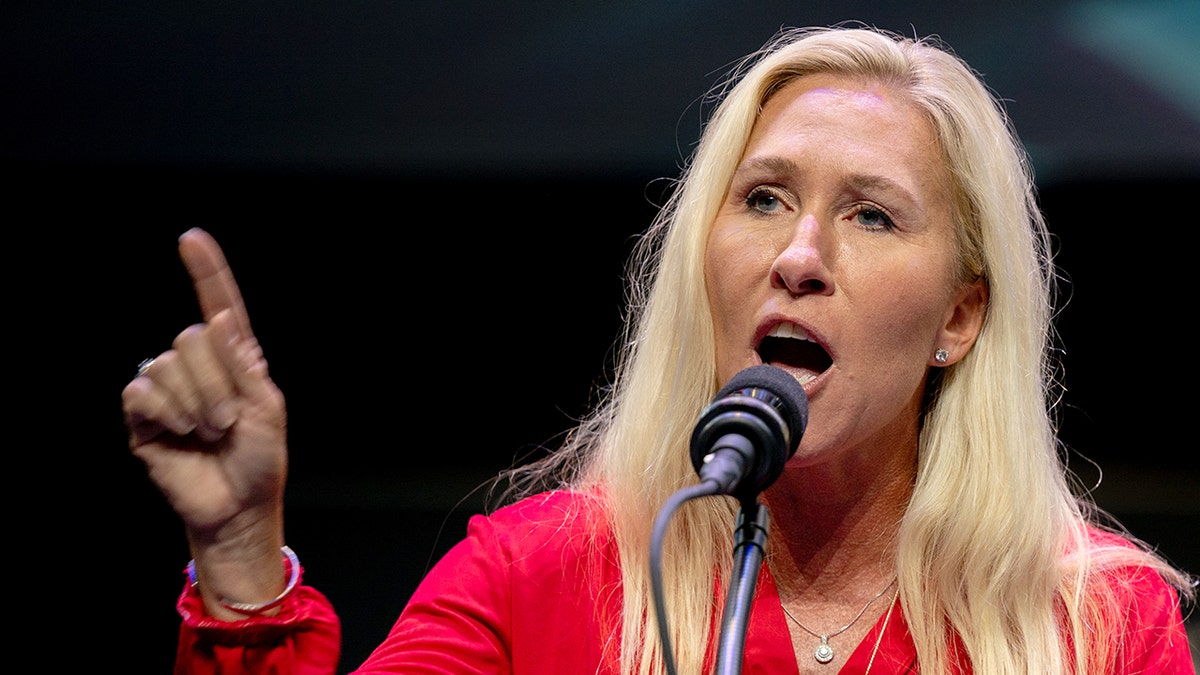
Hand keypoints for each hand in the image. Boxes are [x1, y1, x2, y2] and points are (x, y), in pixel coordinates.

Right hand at [122, 228, 287, 613]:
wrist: (236, 506)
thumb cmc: (259, 459)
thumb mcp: (267, 410)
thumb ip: (243, 366)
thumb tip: (216, 320)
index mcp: (234, 358)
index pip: (218, 305)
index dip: (205, 272)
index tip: (191, 239)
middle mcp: (199, 365)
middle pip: (192, 338)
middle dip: (216, 384)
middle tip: (229, 422)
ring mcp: (169, 388)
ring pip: (169, 365)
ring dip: (196, 405)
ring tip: (209, 434)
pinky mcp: (143, 414)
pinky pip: (142, 391)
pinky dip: (166, 413)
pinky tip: (180, 434)